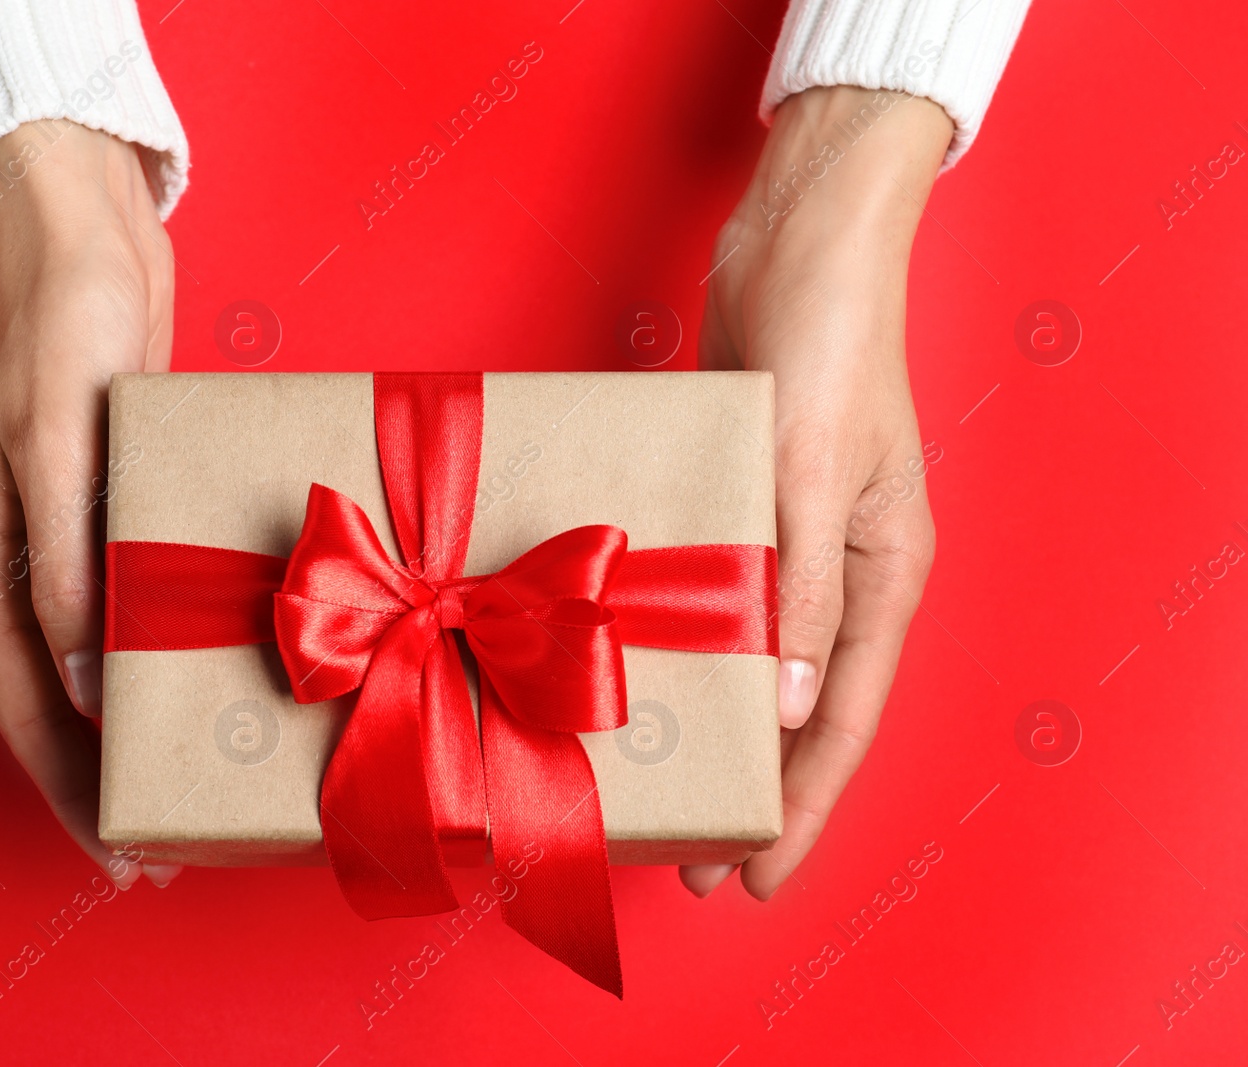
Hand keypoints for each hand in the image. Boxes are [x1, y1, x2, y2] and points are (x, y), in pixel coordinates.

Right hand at [0, 121, 180, 888]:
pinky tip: (205, 677)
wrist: (93, 235)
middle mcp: (20, 561)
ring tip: (190, 780)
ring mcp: (68, 537)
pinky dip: (161, 653)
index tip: (119, 852)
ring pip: (98, 662)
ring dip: (137, 726)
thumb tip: (79, 680)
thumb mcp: (60, 440)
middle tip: (166, 846)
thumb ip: (64, 562)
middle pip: (61, 702)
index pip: (27, 705)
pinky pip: (132, 606)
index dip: (71, 786)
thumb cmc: (70, 323)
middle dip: (107, 779)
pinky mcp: (116, 506)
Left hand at [682, 87, 950, 900]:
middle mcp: (842, 570)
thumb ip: (804, 590)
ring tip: (666, 789)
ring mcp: (789, 538)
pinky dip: (686, 648)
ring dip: (715, 729)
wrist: (798, 238)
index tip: (758, 878)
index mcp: (885, 571)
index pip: (842, 722)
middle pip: (801, 711)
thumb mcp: (812, 468)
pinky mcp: (740, 503)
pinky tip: (639, 680)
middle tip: (697, 870)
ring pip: (755, 664)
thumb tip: (796, 710)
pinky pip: (716, 599)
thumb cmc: (824, 338)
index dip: (802, 809)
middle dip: (755, 794)